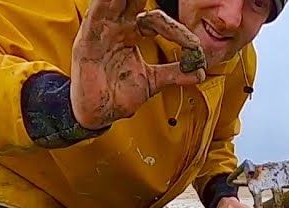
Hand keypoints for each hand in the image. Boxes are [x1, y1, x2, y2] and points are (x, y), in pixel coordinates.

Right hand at [70, 2, 206, 129]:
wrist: (99, 115)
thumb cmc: (118, 95)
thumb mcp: (152, 81)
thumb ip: (174, 73)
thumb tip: (200, 72)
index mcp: (130, 33)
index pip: (156, 20)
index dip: (175, 30)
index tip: (193, 46)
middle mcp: (116, 27)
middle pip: (132, 2)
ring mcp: (102, 31)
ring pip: (114, 2)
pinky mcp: (88, 39)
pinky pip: (97, 14)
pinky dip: (104, 3)